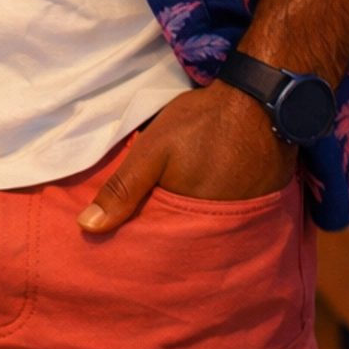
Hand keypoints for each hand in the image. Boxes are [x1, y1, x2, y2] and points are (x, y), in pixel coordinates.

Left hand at [76, 80, 295, 231]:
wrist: (260, 100)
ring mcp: (244, 222)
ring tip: (170, 223)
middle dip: (164, 242)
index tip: (121, 247)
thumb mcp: (153, 150)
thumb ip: (123, 188)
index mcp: (191, 222)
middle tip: (143, 236)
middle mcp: (221, 232)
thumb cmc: (201, 124)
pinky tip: (203, 202)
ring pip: (207, 234)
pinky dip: (214, 217)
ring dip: (191, 231)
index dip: (141, 244)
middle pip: (185, 244)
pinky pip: (230, 222)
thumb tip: (88, 227)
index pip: (160, 247)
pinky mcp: (260, 209)